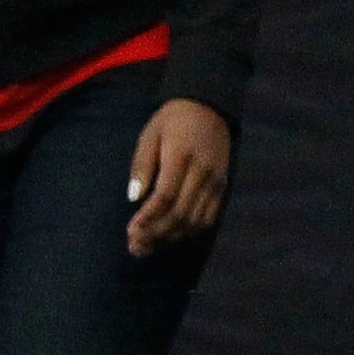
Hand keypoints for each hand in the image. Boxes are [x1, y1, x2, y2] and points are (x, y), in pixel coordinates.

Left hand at [124, 97, 231, 256]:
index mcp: (182, 156)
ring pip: (195, 220)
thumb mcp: (149, 136)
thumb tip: (134, 198)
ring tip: (147, 247)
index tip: (131, 230)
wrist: (208, 107)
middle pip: (181, 213)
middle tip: (135, 247)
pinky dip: (189, 231)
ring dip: (171, 237)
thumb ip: (141, 166)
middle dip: (156, 234)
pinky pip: (209, 217)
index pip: (166, 196)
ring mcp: (216, 181)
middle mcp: (203, 172)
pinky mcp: (223, 187)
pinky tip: (170, 237)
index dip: (148, 217)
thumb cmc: (171, 121)